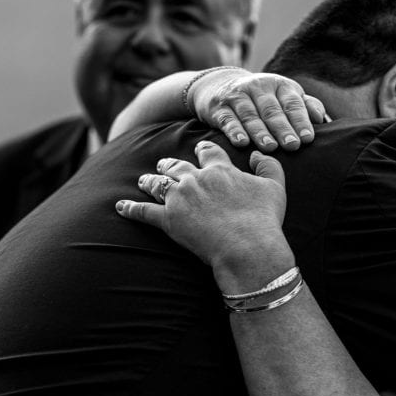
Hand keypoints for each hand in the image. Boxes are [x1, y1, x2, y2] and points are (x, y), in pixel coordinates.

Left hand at [116, 141, 293, 281]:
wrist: (247, 246)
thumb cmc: (263, 219)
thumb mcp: (275, 187)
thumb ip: (269, 166)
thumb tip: (259, 154)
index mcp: (220, 169)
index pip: (208, 152)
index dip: (203, 150)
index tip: (199, 149)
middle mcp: (196, 178)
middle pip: (177, 165)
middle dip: (169, 164)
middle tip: (164, 164)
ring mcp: (179, 198)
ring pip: (158, 183)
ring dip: (150, 181)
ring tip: (143, 181)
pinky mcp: (168, 220)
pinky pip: (143, 211)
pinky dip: (130, 208)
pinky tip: (120, 206)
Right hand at [191, 69, 328, 152]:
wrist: (220, 85)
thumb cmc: (263, 98)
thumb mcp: (284, 96)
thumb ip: (305, 106)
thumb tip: (323, 120)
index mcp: (280, 85)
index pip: (292, 103)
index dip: (300, 121)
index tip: (307, 139)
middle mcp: (259, 87)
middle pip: (272, 110)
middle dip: (283, 128)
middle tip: (292, 146)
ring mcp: (238, 96)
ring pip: (250, 115)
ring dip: (260, 132)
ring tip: (269, 148)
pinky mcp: (219, 107)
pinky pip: (227, 119)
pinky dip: (234, 130)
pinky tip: (241, 142)